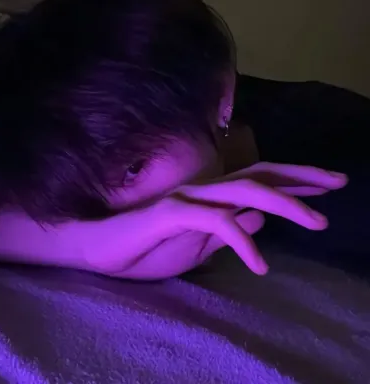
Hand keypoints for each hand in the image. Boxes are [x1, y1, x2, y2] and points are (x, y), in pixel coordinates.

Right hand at [88, 163, 346, 279]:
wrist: (101, 248)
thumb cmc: (146, 247)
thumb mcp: (198, 246)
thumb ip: (227, 232)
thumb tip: (259, 221)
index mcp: (211, 198)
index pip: (259, 181)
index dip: (295, 181)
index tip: (327, 185)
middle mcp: (204, 190)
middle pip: (261, 176)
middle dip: (302, 178)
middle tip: (339, 182)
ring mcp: (189, 199)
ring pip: (245, 192)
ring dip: (285, 204)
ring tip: (317, 221)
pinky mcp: (172, 213)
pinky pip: (215, 223)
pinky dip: (242, 243)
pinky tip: (260, 266)